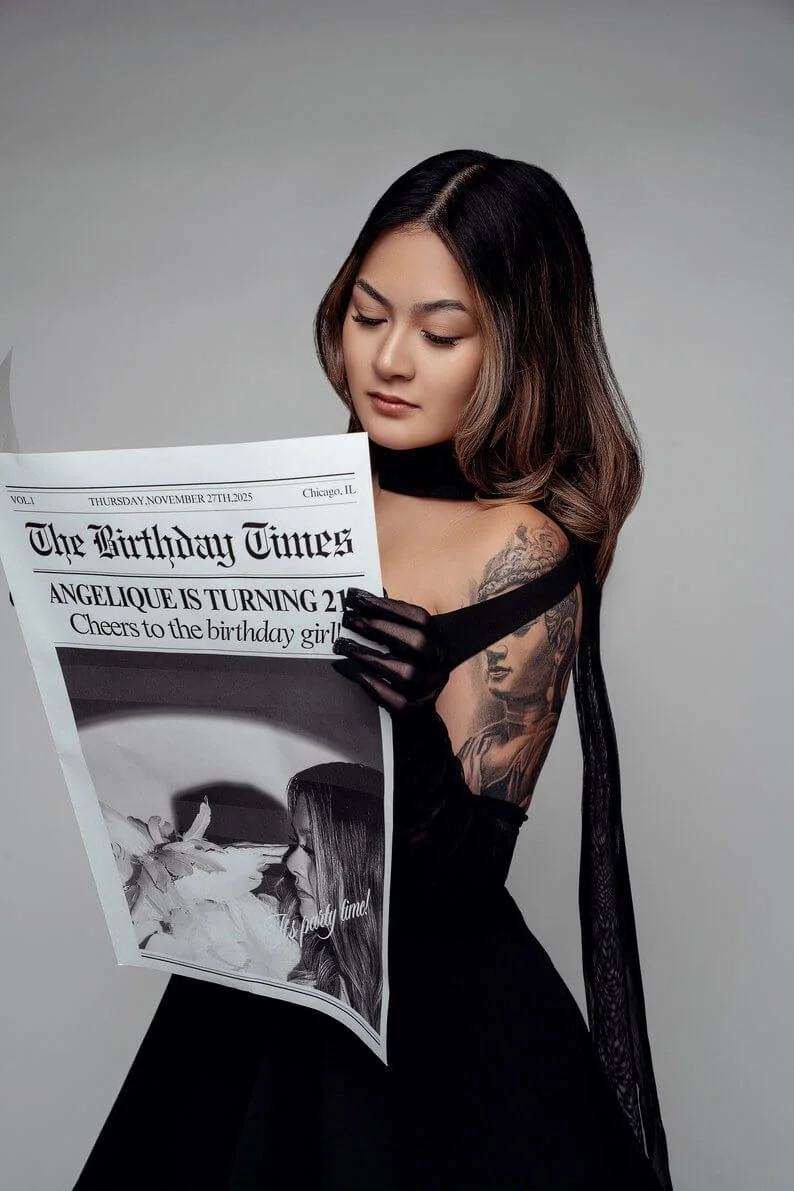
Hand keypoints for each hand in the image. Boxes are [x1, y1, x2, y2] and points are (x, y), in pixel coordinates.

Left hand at [331, 587, 450, 714]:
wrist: (419, 711)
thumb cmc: (408, 665)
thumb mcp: (407, 641)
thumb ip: (392, 621)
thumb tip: (364, 598)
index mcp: (438, 641)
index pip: (420, 619)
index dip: (390, 607)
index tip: (359, 598)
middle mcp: (437, 664)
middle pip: (416, 642)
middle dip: (380, 628)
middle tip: (349, 619)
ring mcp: (427, 689)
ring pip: (404, 672)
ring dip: (370, 655)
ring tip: (343, 644)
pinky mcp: (411, 709)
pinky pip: (390, 696)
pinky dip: (366, 681)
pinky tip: (345, 667)